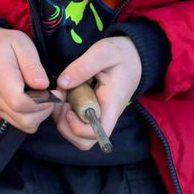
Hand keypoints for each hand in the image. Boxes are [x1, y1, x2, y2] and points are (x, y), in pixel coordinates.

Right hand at [0, 28, 54, 133]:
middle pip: (25, 120)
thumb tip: (43, 85)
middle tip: (56, 94)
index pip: (20, 103)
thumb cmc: (6, 45)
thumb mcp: (22, 44)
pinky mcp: (1, 111)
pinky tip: (40, 100)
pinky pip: (21, 123)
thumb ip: (32, 65)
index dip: (43, 102)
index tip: (55, 91)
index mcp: (1, 80)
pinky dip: (35, 116)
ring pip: (25, 125)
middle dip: (46, 110)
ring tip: (49, 96)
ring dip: (42, 115)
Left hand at [53, 37, 142, 151]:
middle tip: (60, 102)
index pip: (96, 133)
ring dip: (61, 120)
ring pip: (76, 135)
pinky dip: (63, 112)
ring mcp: (96, 115)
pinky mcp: (89, 111)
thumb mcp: (104, 52)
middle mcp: (104, 115)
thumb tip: (62, 83)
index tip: (68, 106)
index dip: (77, 127)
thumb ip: (83, 66)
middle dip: (65, 126)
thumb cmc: (122, 53)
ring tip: (60, 96)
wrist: (133, 55)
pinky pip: (74, 122)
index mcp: (111, 105)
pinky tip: (63, 93)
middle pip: (83, 141)